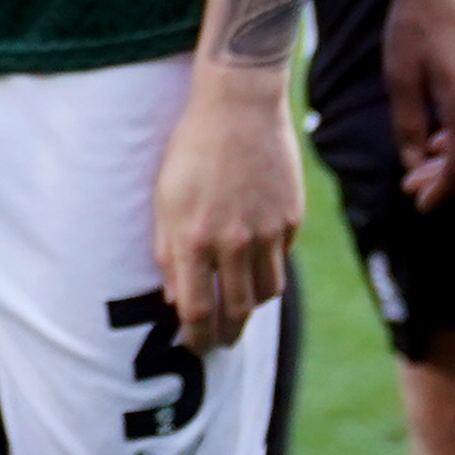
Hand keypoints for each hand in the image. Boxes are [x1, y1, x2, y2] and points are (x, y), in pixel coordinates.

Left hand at [151, 79, 302, 348]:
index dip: (195, 337)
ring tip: (239, 308)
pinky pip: (281, 258)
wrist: (239, 107)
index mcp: (194, 239)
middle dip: (227, 335)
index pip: (197, 309)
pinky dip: (267, 266)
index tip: (193, 346)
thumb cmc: (190, 150)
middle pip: (238, 311)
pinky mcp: (292, 220)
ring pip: (267, 293)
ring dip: (252, 307)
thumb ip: (168, 252)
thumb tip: (175, 298)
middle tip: (221, 344)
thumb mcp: (163, 199)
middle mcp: (234, 242)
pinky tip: (254, 258)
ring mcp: (268, 232)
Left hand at [378, 0, 454, 209]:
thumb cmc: (411, 28)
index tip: (419, 204)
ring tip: (420, 168)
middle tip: (412, 190)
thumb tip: (413, 165)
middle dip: (444, 180)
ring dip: (452, 160)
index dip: (441, 190)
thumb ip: (408, 126)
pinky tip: (436, 139)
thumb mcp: (399, 80)